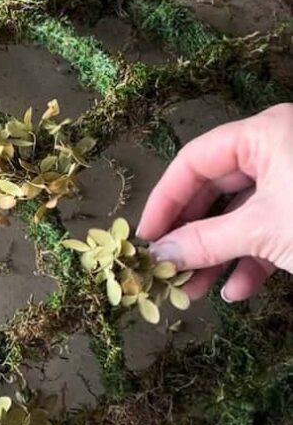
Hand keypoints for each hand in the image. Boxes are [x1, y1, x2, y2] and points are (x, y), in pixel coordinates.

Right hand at [137, 103, 292, 300]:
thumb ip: (205, 241)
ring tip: (196, 290)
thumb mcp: (263, 232)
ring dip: (219, 253)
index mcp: (264, 133)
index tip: (145, 236)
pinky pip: (272, 228)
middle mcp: (279, 147)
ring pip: (244, 213)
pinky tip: (239, 291)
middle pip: (217, 187)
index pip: (195, 160)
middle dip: (193, 233)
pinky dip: (254, 259)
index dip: (166, 199)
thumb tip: (159, 253)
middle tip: (166, 266)